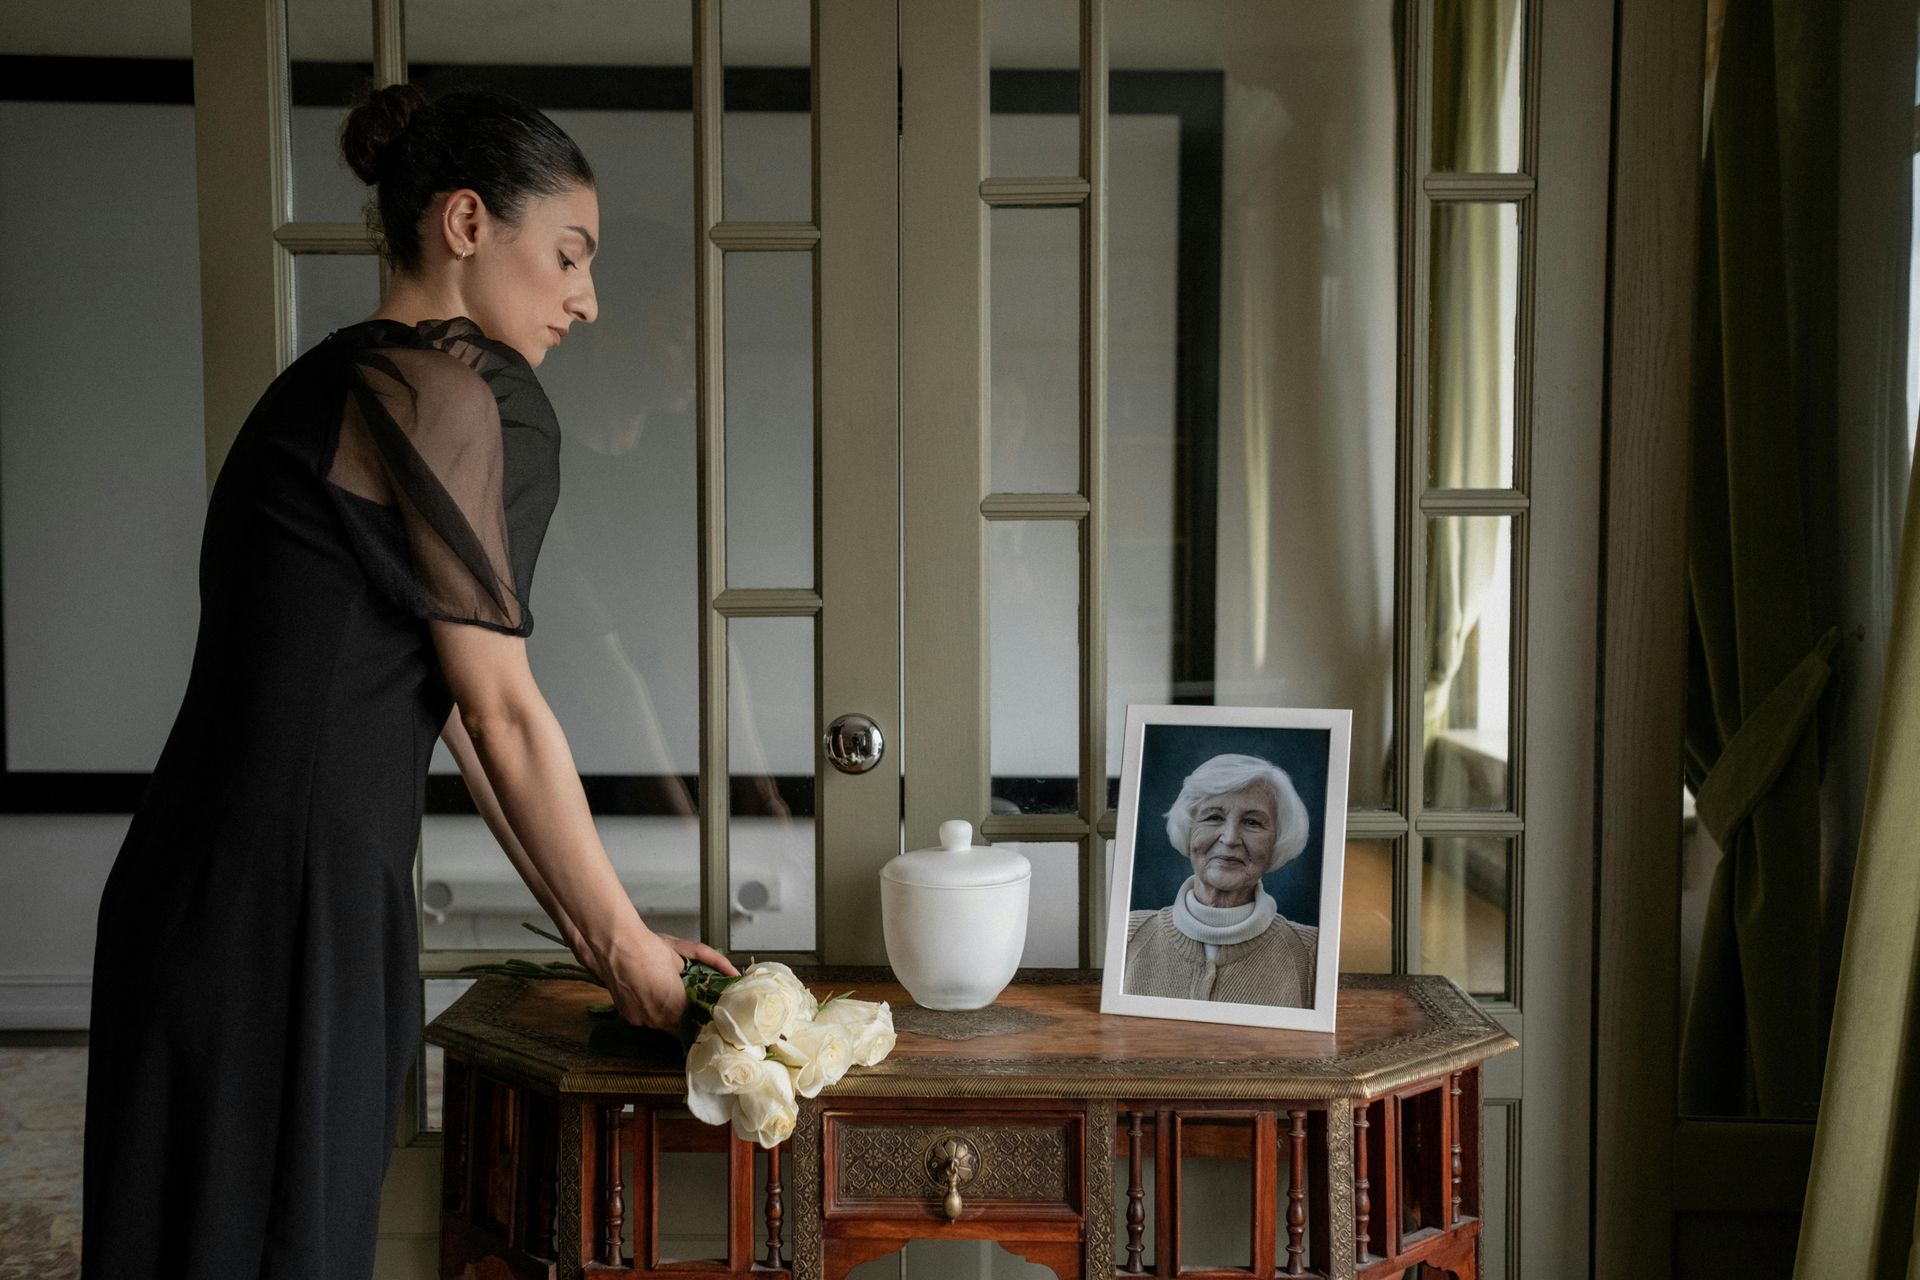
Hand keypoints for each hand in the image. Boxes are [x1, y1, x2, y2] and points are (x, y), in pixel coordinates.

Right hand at [596, 928, 737, 1032]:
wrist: (615, 945)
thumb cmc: (649, 947)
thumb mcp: (686, 952)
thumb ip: (714, 963)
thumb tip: (734, 972)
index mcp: (675, 1004)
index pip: (697, 1023)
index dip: (704, 1017)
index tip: (709, 1011)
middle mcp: (658, 1017)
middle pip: (680, 1026)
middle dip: (687, 1015)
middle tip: (691, 1000)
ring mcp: (641, 1019)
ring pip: (663, 1024)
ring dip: (669, 1014)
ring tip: (669, 993)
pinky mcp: (628, 1016)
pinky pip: (647, 1019)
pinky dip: (652, 1010)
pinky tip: (652, 994)